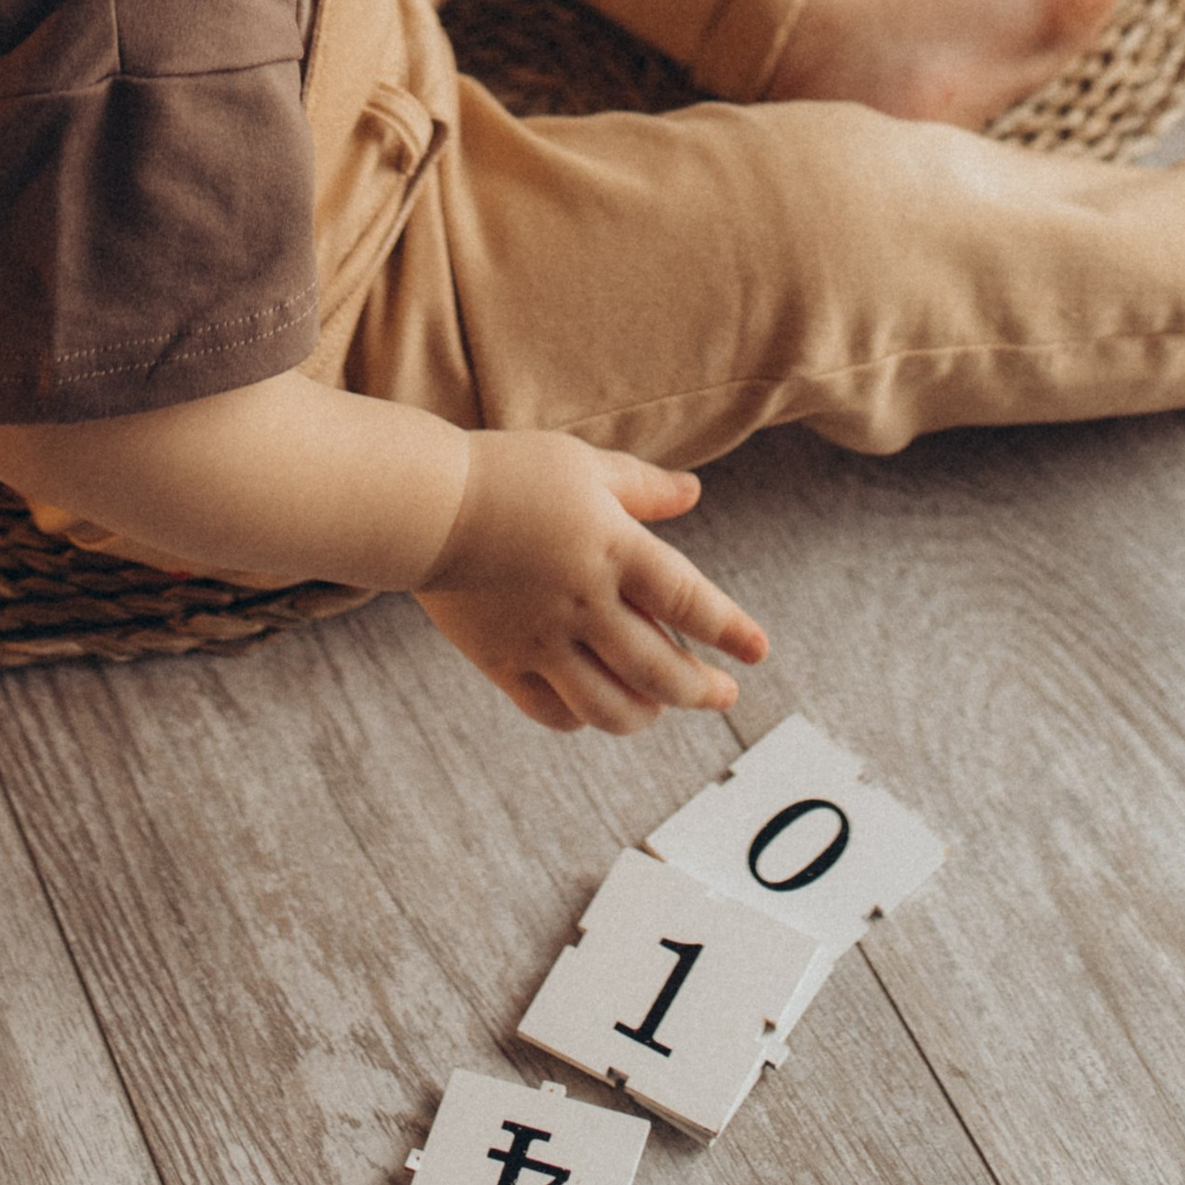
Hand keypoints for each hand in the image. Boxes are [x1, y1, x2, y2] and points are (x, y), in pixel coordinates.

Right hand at [413, 431, 767, 735]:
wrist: (425, 506)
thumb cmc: (509, 473)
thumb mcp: (583, 466)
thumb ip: (642, 487)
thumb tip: (694, 493)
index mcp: (612, 548)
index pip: (688, 598)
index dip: (729, 629)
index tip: (760, 653)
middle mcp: (584, 602)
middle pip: (658, 669)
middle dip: (700, 690)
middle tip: (723, 695)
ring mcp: (542, 639)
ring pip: (609, 705)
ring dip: (645, 714)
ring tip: (660, 708)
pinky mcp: (503, 661)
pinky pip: (552, 710)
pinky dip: (582, 718)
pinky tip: (595, 709)